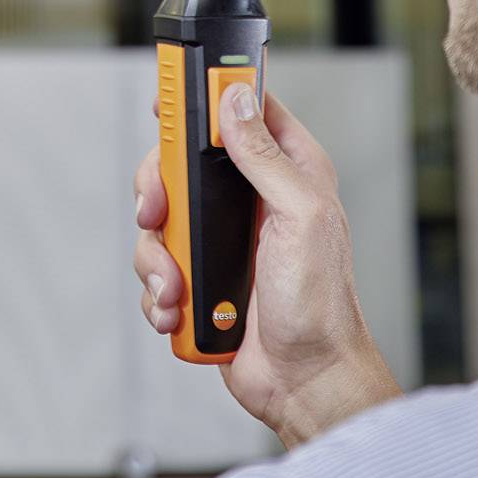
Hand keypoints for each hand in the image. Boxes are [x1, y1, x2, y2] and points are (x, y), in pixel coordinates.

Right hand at [133, 86, 400, 449]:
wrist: (303, 381)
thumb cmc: (320, 305)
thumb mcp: (300, 215)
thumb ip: (264, 156)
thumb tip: (233, 102)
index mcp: (286, 171)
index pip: (239, 111)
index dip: (202, 96)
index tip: (169, 97)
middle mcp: (250, 200)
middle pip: (180, 163)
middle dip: (159, 190)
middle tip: (157, 211)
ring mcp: (221, 240)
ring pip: (161, 219)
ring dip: (157, 254)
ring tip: (177, 285)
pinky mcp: (200, 278)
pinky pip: (157, 267)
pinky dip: (159, 290)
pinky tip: (180, 308)